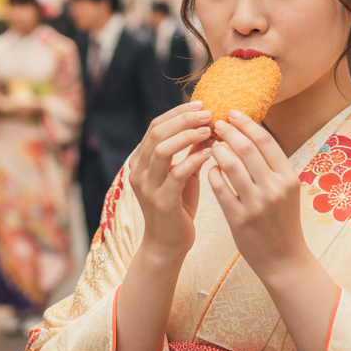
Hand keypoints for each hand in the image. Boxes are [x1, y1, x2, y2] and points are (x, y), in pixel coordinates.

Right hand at [128, 101, 212, 260]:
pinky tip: (211, 153)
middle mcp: (139, 171)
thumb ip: (191, 151)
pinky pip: (177, 173)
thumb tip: (209, 125)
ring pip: (163, 149)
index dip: (178, 113)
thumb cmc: (178, 207)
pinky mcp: (161, 201)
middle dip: (184, 119)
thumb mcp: (184, 174)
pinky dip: (195, 159)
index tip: (201, 104)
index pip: (156, 126)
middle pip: (157, 133)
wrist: (168, 245)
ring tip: (210, 130)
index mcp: (141, 161)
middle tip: (208, 113)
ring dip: (188, 135)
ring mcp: (147, 187)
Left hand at [208, 110, 307, 281]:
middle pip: (246, 148)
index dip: (246, 123)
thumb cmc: (283, 220)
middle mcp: (274, 188)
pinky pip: (219, 188)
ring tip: (212, 145)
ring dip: (217, 151)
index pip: (265, 140)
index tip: (232, 113)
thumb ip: (271, 165)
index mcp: (288, 177)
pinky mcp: (239, 219)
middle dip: (228, 131)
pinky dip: (213, 174)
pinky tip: (211, 170)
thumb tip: (250, 132)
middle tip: (216, 123)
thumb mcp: (286, 190)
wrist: (284, 259)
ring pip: (230, 165)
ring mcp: (256, 204)